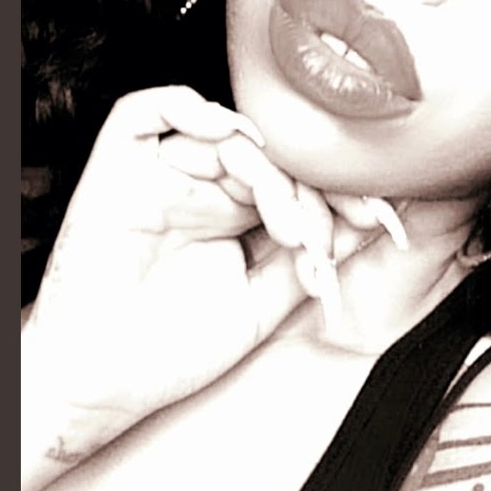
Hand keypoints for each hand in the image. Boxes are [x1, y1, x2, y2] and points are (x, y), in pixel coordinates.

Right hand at [22, 87, 404, 446]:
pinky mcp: (118, 168)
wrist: (104, 379)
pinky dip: (191, 110)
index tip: (386, 221)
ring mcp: (163, 176)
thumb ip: (310, 258)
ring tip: (285, 227)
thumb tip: (372, 223)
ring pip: (228, 137)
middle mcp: (204, 189)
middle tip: (320, 242)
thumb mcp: (263, 304)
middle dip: (313, 193)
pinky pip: (148, 111)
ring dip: (269, 174)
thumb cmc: (171, 350)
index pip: (299, 182)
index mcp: (238, 218)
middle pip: (273, 157)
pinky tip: (231, 139)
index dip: (344, 194)